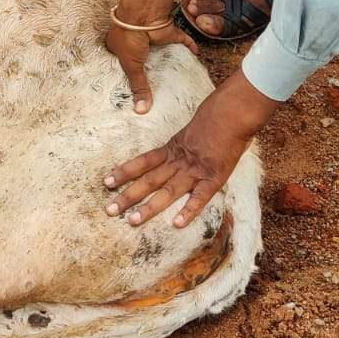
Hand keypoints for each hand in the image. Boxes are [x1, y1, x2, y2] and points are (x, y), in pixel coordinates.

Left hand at [102, 73, 277, 227]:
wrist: (232, 113)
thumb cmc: (214, 117)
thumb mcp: (190, 131)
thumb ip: (183, 145)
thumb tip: (178, 151)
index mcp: (172, 149)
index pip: (143, 162)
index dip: (124, 172)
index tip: (107, 182)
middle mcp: (178, 161)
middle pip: (148, 180)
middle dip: (128, 196)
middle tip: (108, 210)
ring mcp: (195, 171)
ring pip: (167, 192)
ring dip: (148, 207)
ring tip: (131, 221)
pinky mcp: (214, 178)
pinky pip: (199, 198)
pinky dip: (188, 211)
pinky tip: (176, 224)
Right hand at [106, 19, 198, 114]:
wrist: (143, 16)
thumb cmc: (129, 37)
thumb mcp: (131, 66)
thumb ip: (138, 86)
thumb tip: (141, 110)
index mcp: (120, 47)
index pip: (125, 64)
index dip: (130, 75)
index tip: (137, 88)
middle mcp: (136, 41)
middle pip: (145, 59)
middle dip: (152, 69)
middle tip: (158, 86)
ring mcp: (153, 36)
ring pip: (164, 51)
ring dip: (170, 60)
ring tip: (176, 76)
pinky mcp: (168, 32)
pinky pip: (182, 41)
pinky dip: (190, 47)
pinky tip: (196, 54)